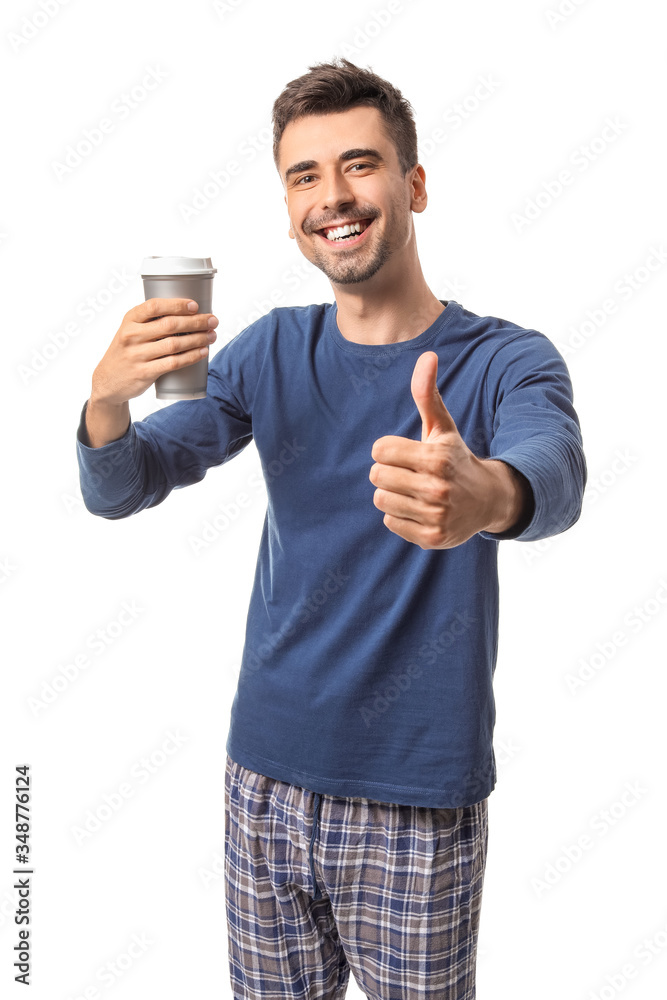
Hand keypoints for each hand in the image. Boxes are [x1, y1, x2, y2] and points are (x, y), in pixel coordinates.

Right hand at [90, 298, 217, 405]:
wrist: (108, 381)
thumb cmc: (127, 351)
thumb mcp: (130, 330)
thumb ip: (150, 321)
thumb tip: (188, 313)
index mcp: (129, 319)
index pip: (154, 306)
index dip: (177, 304)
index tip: (195, 306)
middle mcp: (132, 335)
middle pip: (170, 325)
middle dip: (196, 322)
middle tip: (213, 321)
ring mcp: (138, 355)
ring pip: (175, 344)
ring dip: (198, 339)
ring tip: (212, 336)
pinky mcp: (145, 373)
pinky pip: (173, 363)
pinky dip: (191, 357)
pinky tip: (203, 352)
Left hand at [368, 351, 523, 547]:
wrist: (487, 500)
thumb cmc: (455, 458)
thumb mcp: (443, 427)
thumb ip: (427, 394)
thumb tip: (427, 356)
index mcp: (436, 457)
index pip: (379, 451)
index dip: (388, 450)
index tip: (406, 453)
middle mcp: (437, 487)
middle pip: (377, 476)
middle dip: (389, 472)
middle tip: (410, 474)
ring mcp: (435, 515)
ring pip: (381, 499)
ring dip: (393, 494)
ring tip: (415, 491)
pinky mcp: (432, 537)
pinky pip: (391, 521)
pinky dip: (400, 516)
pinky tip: (420, 509)